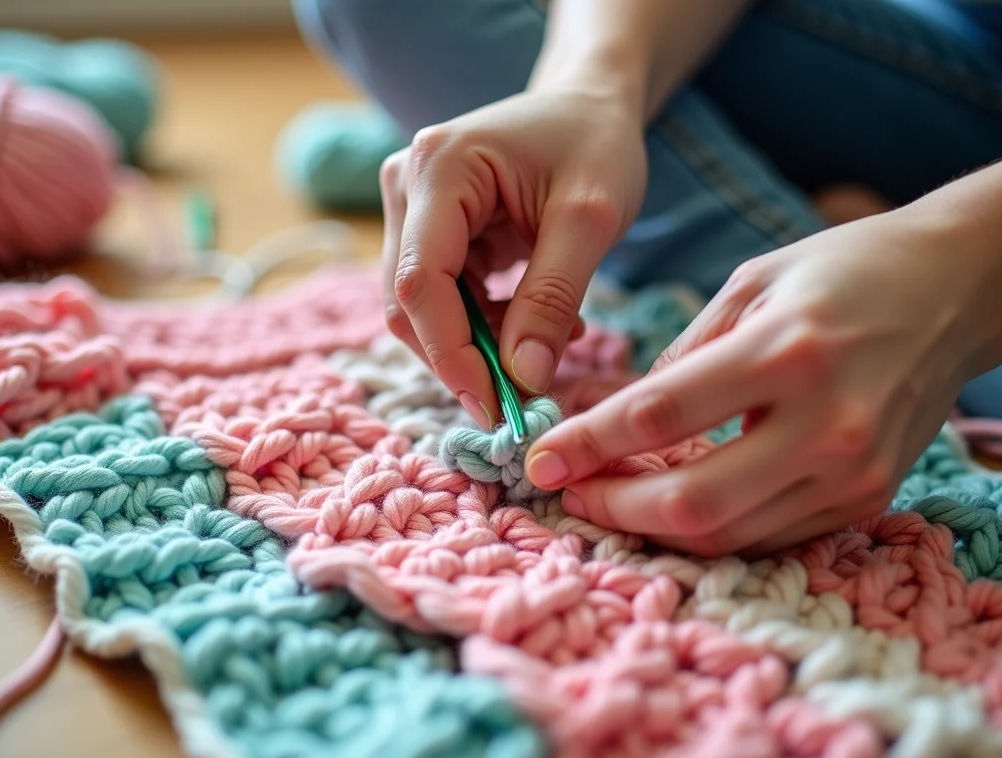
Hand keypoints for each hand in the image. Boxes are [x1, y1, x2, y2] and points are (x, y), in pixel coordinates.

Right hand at [380, 87, 647, 426]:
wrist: (590, 105)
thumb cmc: (595, 143)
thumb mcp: (591, 219)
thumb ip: (553, 299)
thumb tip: (525, 379)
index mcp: (439, 168)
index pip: (419, 281)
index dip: (450, 354)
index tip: (494, 407)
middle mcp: (406, 186)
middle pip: (409, 302)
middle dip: (463, 359)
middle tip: (525, 398)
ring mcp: (411, 209)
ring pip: (422, 310)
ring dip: (480, 345)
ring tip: (555, 339)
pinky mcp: (429, 232)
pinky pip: (444, 301)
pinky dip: (487, 328)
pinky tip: (541, 324)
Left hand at [524, 207, 1001, 555]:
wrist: (958, 289)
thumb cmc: (846, 270)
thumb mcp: (752, 282)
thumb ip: (684, 353)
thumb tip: (617, 415)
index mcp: (783, 350)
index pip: (658, 416)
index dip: (587, 443)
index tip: (539, 456)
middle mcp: (823, 422)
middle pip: (691, 501)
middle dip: (613, 506)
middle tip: (569, 490)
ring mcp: (852, 469)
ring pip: (729, 533)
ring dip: (655, 528)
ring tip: (610, 500)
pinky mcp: (869, 495)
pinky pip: (770, 535)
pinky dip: (712, 529)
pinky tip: (673, 505)